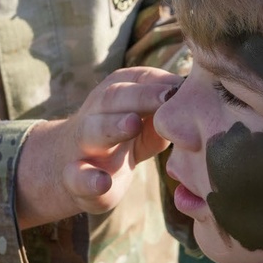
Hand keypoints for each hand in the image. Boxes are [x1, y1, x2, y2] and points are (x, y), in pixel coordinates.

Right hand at [15, 66, 179, 228]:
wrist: (67, 169)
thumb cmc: (119, 140)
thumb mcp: (144, 122)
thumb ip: (166, 113)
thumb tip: (195, 104)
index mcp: (114, 96)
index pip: (137, 80)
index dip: (160, 82)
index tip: (185, 86)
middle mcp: (96, 114)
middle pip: (115, 98)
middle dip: (140, 97)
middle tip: (167, 98)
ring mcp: (83, 146)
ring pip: (94, 131)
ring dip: (113, 126)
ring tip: (132, 124)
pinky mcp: (75, 179)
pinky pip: (78, 177)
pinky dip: (89, 180)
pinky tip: (103, 182)